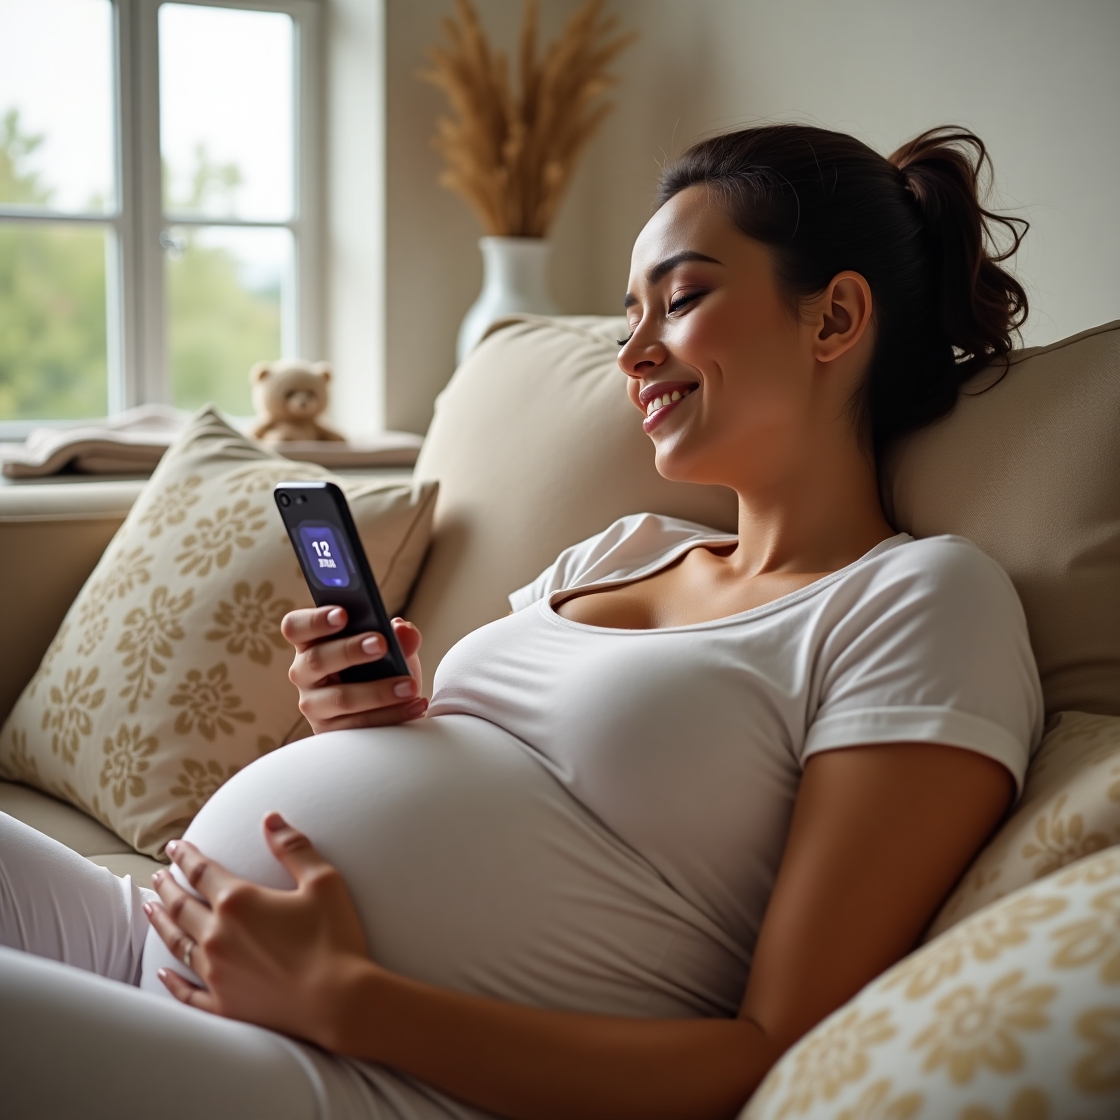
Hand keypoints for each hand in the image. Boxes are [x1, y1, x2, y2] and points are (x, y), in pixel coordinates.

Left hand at [145, 813, 372, 1045]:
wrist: (339, 1001)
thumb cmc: (335, 939)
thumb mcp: (323, 881)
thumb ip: (293, 847)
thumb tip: (270, 818)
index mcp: (239, 901)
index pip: (202, 871)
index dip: (186, 855)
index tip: (174, 845)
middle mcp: (218, 936)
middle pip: (181, 905)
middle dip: (168, 887)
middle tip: (158, 876)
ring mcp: (216, 974)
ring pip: (176, 943)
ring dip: (161, 923)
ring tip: (149, 909)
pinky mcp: (223, 1005)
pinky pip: (186, 992)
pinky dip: (171, 981)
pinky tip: (162, 972)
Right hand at [281, 607, 425, 733]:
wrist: (388, 707)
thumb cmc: (381, 668)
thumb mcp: (391, 649)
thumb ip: (399, 636)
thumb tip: (404, 630)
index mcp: (312, 642)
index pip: (296, 627)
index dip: (315, 620)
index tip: (343, 614)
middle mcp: (305, 673)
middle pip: (317, 659)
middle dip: (350, 650)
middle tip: (382, 644)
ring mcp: (315, 705)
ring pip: (341, 698)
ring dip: (378, 691)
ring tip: (409, 685)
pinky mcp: (331, 732)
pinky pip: (360, 725)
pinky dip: (392, 715)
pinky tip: (416, 704)